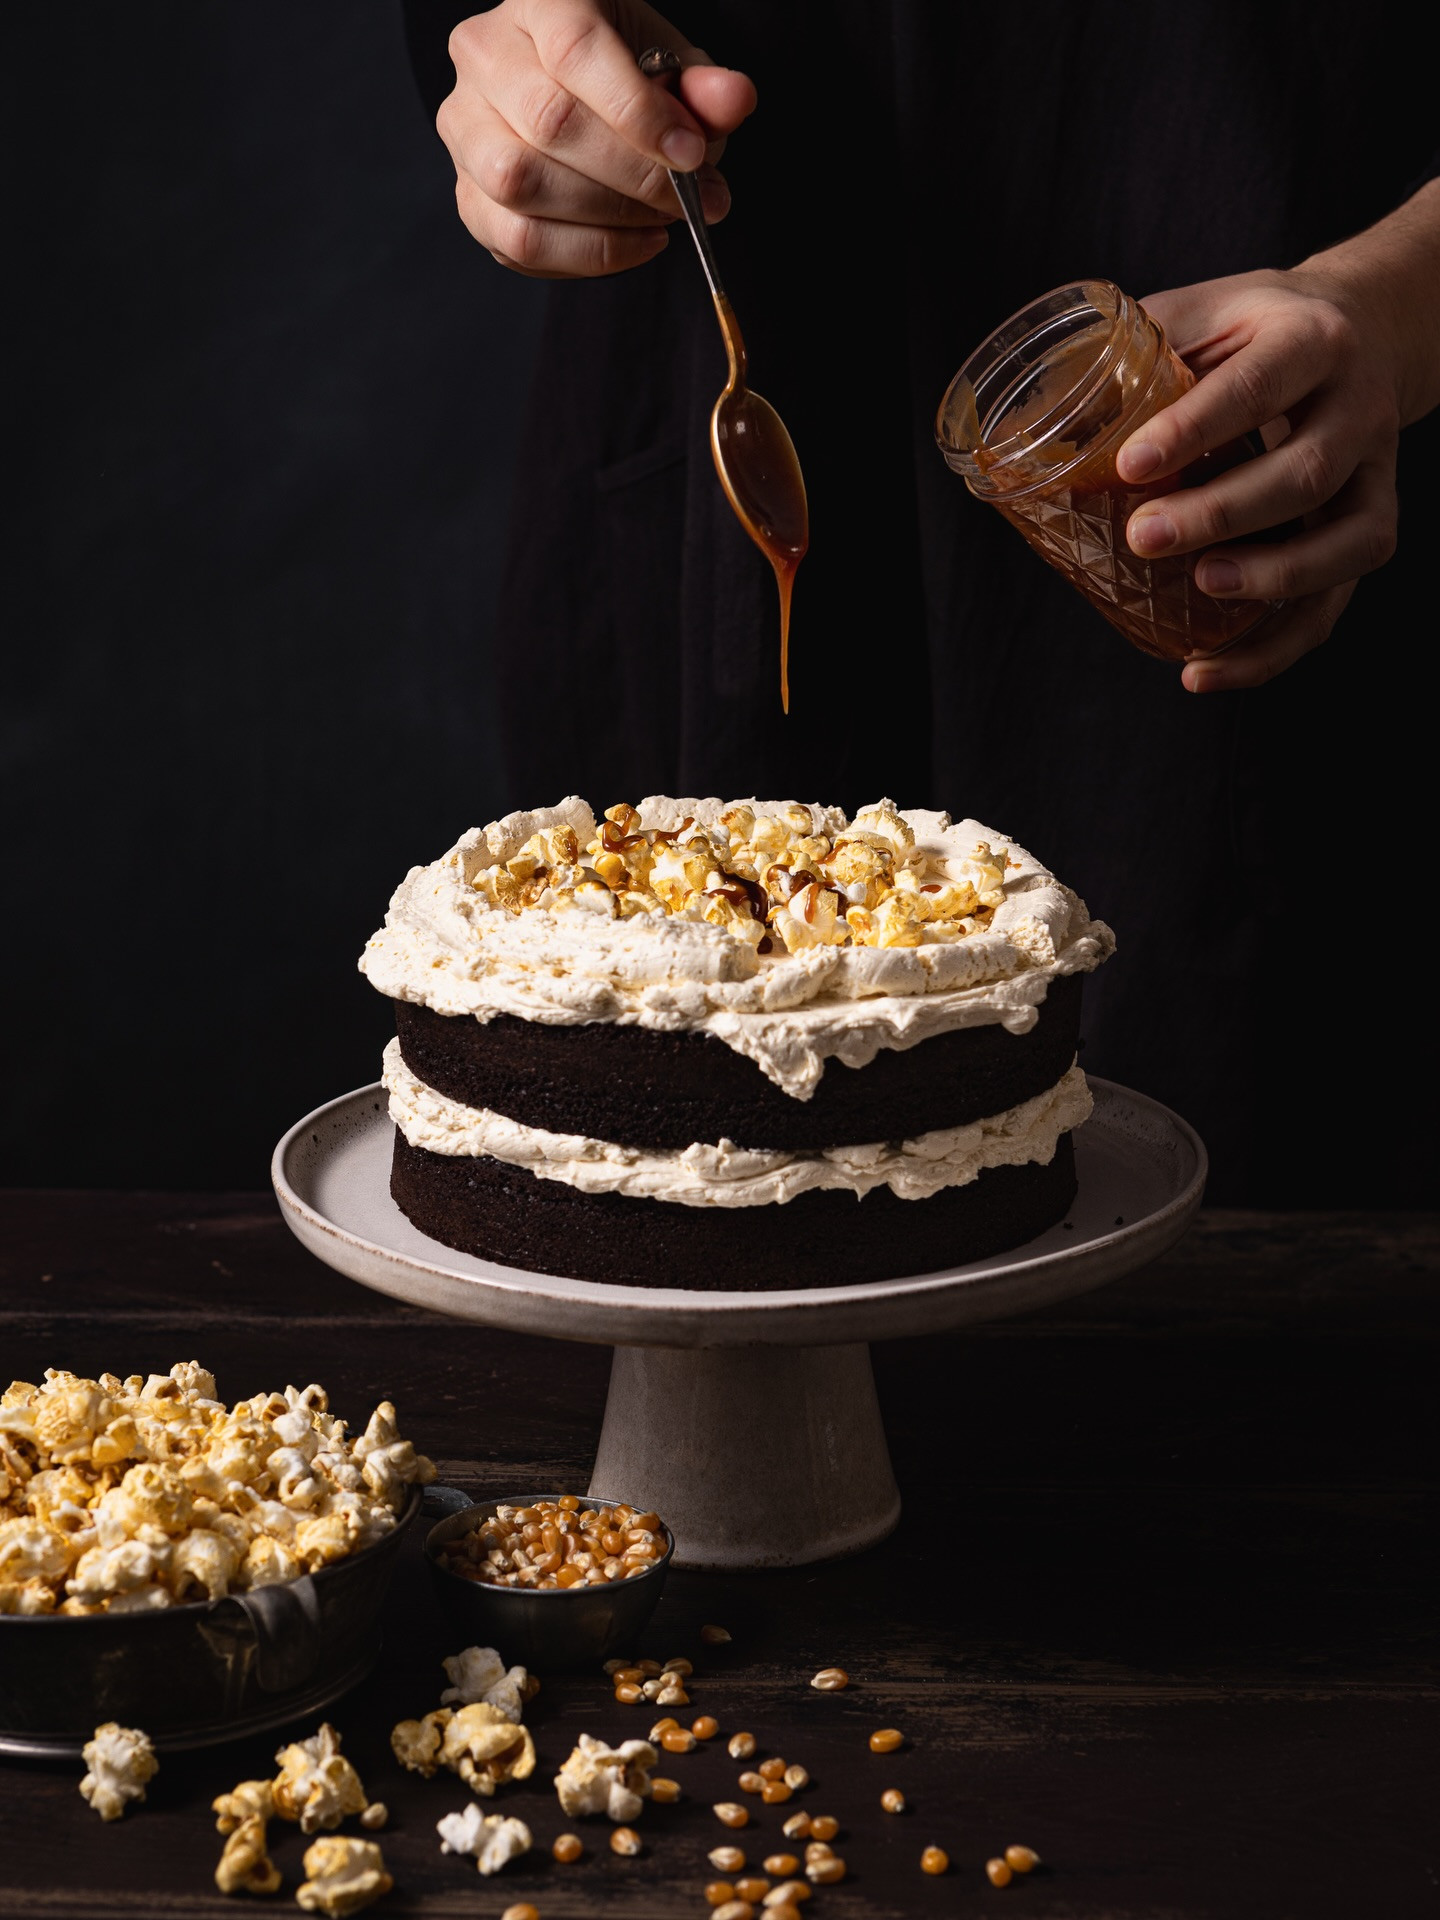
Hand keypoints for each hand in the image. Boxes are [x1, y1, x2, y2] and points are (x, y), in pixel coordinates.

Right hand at [438, 0, 756, 278]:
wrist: (577, 99)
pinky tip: (632, 243)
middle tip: (688, 201)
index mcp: (539, 1)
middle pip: (549, 122)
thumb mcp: (673, 69)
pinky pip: (516, 240)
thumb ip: (704, 89)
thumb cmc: (626, 78)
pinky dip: (584, 255)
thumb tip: (734, 99)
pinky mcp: (466, 191)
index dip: (638, 112)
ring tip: (660, 222)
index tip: (692, 157)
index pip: (576, 50)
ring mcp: (464, 124)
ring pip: (520, 184)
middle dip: (632, 176)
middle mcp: (484, 54)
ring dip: (605, 219)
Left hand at [1117, 267, 1400, 692]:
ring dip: (1271, 577)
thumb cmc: (1249, 331)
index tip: (1130, 466)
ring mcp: (1374, 475)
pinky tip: (1204, 672)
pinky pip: (1335, 602)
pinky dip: (1273, 649)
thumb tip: (1030, 418)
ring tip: (1201, 589)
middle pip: (1304, 472)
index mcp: (1312, 340)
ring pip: (1346, 542)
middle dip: (1222, 512)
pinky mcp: (1368, 528)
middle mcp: (1359, 407)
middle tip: (1145, 536)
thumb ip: (1131, 354)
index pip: (1260, 385)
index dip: (1196, 428)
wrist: (1357, 329)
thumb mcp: (1198, 312)